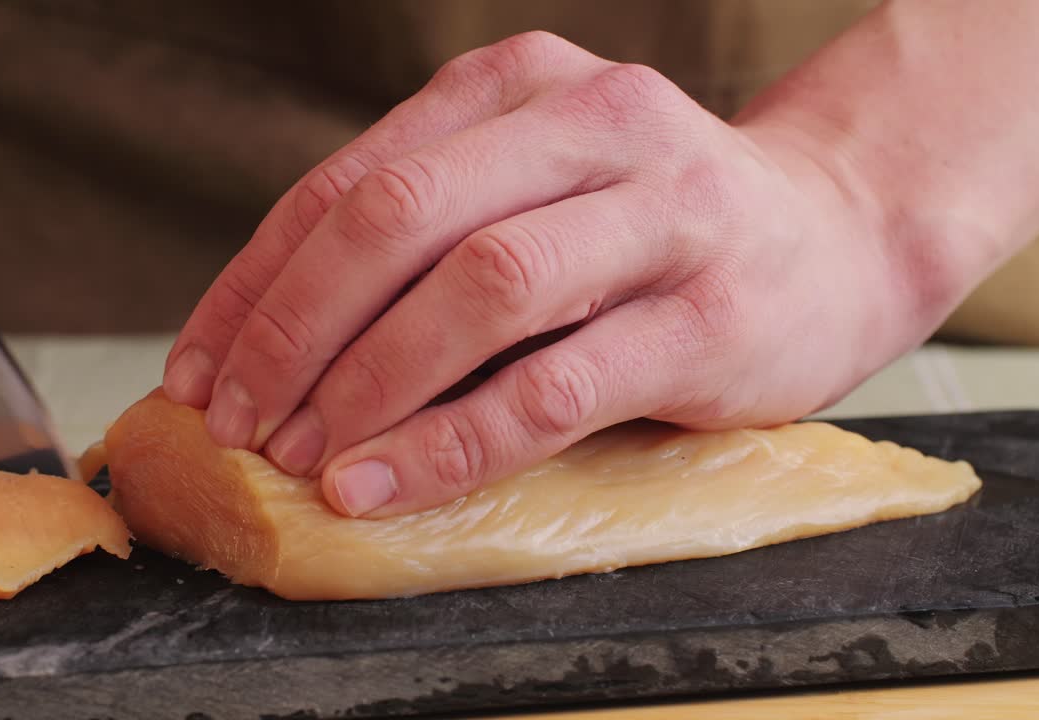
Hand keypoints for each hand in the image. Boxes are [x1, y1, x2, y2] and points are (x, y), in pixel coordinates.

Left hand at [164, 31, 958, 517]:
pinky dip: (455, 441)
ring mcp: (663, 214)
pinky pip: (555, 385)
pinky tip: (387, 482)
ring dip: (368, 383)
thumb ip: (428, 231)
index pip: (350, 181)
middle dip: (293, 332)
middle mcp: (592, 124)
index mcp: (521, 86)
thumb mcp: (534, 187)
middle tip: (239, 422)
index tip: (200, 370)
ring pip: (479, 289)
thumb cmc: (654, 226)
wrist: (839, 236)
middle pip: (398, 220)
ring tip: (305, 457)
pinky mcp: (710, 316)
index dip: (257, 283)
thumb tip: (270, 342)